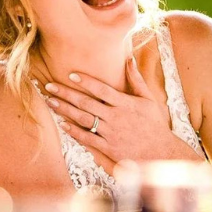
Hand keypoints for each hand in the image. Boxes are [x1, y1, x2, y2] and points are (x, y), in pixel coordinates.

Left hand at [40, 57, 200, 170]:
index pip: (101, 89)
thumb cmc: (155, 125)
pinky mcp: (108, 148)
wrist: (161, 153)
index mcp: (125, 104)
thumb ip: (136, 79)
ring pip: (83, 119)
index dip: (85, 81)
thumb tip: (129, 58)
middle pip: (86, 103)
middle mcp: (116, 117)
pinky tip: (62, 124)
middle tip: (49, 86)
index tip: (71, 75)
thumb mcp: (148, 100)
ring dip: (64, 110)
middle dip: (66, 93)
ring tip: (50, 102)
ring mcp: (111, 133)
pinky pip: (87, 138)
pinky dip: (74, 131)